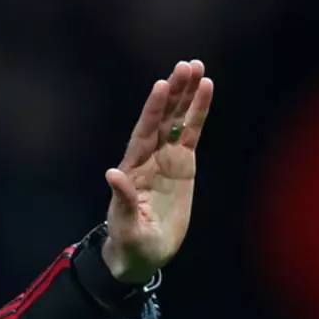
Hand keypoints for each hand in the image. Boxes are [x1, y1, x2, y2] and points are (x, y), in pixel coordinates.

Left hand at [101, 59, 213, 283]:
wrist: (141, 254)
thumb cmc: (130, 243)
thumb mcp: (126, 226)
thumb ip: (122, 201)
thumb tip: (112, 174)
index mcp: (133, 170)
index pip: (143, 134)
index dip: (152, 110)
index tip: (161, 85)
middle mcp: (148, 159)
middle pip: (162, 119)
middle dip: (173, 93)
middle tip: (186, 64)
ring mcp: (166, 160)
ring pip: (177, 121)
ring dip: (186, 96)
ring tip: (197, 68)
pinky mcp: (183, 166)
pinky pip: (191, 134)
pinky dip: (198, 113)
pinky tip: (206, 90)